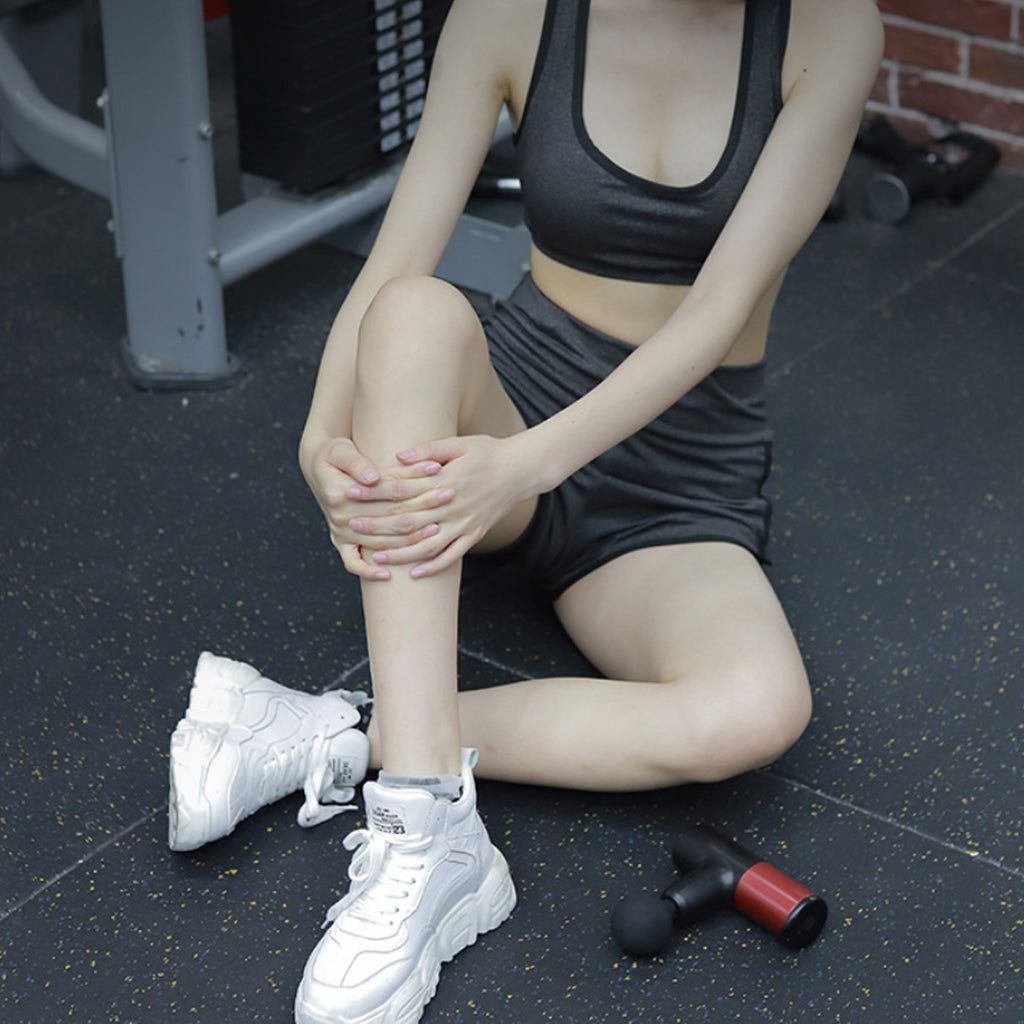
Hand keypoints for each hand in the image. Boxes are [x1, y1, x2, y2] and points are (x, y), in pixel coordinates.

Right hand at [302, 436, 456, 581]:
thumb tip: (373, 479)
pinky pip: (352, 563)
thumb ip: (357, 464)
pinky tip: (388, 575)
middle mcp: (340, 516)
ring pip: (379, 542)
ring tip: (437, 528)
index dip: (413, 480)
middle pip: (388, 517)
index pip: (385, 490)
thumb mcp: (341, 450)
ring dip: (409, 538)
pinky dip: (368, 571)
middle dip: (421, 507)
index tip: (438, 471)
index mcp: (340, 492)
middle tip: (448, 496)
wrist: (319, 469)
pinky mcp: (340, 542)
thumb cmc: (334, 455)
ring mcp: (340, 532)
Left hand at [350, 433, 535, 578]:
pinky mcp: (474, 534)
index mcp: (445, 481)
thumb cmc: (489, 452)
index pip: (402, 490)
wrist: (523, 469)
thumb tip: (398, 455)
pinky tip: (415, 574)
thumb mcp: (459, 443)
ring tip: (375, 556)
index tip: (351, 493)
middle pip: (408, 520)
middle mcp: (453, 506)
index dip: (374, 492)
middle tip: (351, 526)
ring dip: (400, 552)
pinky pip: (452, 556)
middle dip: (378, 525)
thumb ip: (428, 450)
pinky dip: (434, 567)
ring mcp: (465, 524)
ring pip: (427, 544)